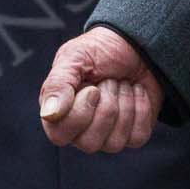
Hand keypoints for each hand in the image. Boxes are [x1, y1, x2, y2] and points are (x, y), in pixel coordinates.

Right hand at [38, 26, 163, 151]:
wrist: (136, 44)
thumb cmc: (100, 50)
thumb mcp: (75, 57)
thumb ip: (58, 84)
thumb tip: (49, 114)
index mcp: (58, 109)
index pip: (59, 134)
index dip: (79, 113)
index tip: (92, 88)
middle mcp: (79, 127)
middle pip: (88, 144)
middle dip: (106, 108)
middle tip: (108, 82)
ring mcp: (106, 135)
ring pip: (114, 144)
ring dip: (124, 106)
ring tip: (121, 84)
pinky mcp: (131, 135)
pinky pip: (137, 138)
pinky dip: (141, 110)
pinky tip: (135, 92)